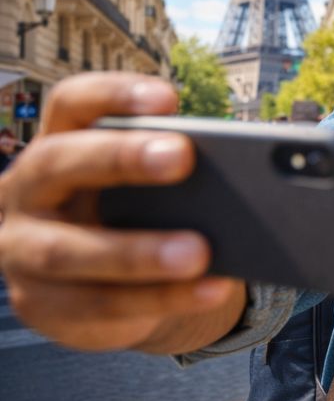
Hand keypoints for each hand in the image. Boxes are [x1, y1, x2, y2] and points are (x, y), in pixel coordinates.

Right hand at [0, 73, 240, 351]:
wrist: (99, 287)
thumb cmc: (132, 215)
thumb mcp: (146, 189)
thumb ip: (173, 173)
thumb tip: (245, 171)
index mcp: (57, 143)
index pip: (72, 103)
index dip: (114, 94)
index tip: (170, 98)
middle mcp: (26, 191)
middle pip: (59, 162)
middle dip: (120, 157)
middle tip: (183, 156)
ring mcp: (20, 251)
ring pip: (69, 249)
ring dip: (138, 252)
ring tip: (199, 251)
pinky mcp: (38, 306)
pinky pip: (99, 305)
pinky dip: (161, 298)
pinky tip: (211, 289)